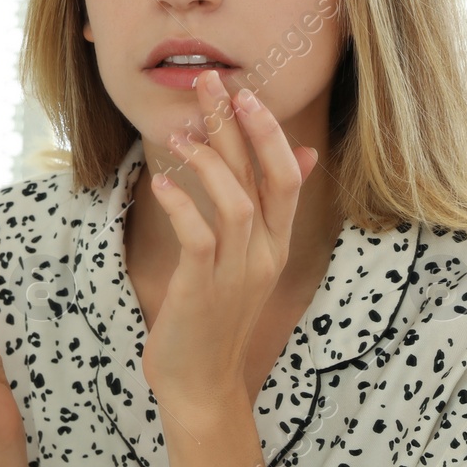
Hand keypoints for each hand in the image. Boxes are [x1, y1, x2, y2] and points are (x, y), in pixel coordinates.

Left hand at [140, 68, 318, 421]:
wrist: (200, 382)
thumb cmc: (214, 313)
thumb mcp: (251, 258)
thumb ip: (271, 209)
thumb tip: (305, 155)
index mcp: (276, 242)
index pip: (286, 175)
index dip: (268, 131)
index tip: (243, 91)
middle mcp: (264, 253)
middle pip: (263, 178)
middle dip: (238, 126)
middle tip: (210, 83)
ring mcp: (237, 273)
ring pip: (236, 202)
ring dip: (209, 161)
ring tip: (179, 133)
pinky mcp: (204, 289)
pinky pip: (200, 238)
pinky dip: (183, 206)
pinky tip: (161, 183)